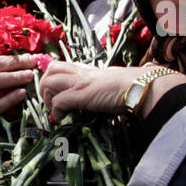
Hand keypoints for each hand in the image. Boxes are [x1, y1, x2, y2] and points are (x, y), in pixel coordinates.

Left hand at [40, 63, 185, 122]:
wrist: (142, 87)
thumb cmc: (132, 87)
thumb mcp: (109, 84)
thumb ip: (98, 87)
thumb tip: (96, 98)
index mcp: (87, 70)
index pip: (60, 66)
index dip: (50, 77)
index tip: (52, 93)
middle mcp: (81, 73)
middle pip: (50, 69)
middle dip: (44, 86)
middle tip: (51, 102)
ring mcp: (80, 83)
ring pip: (49, 82)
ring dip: (47, 98)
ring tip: (56, 110)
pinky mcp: (82, 95)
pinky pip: (59, 101)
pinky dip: (56, 111)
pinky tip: (62, 119)